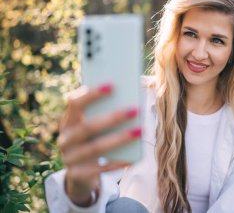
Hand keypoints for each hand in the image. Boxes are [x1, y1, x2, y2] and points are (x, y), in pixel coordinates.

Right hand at [57, 84, 140, 206]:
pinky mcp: (77, 175)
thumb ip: (104, 113)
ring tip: (140, 131)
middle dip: (113, 117)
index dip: (91, 94)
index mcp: (68, 121)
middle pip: (88, 126)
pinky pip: (101, 168)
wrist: (79, 174)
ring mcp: (69, 158)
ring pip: (96, 148)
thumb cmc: (93, 141)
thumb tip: (132, 97)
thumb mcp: (93, 127)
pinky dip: (118, 162)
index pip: (74, 103)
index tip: (112, 85)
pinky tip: (134, 157)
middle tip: (136, 109)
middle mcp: (65, 139)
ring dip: (120, 138)